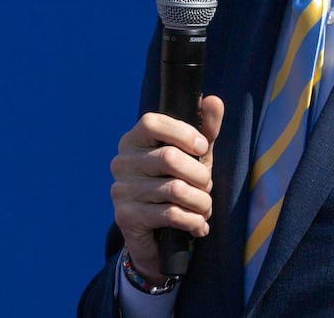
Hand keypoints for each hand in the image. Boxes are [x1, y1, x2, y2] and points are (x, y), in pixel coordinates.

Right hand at [109, 95, 224, 279]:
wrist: (158, 234)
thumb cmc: (178, 183)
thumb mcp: (195, 156)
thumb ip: (206, 128)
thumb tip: (212, 100)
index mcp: (134, 140)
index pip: (152, 123)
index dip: (184, 133)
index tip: (202, 147)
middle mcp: (122, 162)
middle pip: (169, 158)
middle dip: (200, 175)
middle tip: (207, 186)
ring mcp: (120, 190)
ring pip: (175, 189)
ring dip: (201, 202)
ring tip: (205, 207)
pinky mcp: (125, 217)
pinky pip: (170, 214)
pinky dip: (193, 221)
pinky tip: (199, 225)